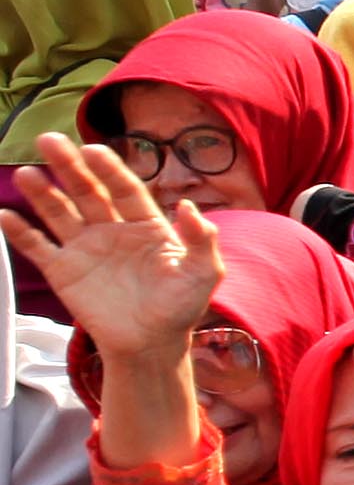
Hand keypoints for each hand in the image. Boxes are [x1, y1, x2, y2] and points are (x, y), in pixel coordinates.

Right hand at [6, 136, 222, 372]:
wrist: (151, 344)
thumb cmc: (181, 307)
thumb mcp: (203, 273)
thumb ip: (201, 240)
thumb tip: (190, 208)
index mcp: (146, 224)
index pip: (124, 189)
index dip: (109, 170)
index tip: (93, 150)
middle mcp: (112, 229)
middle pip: (87, 191)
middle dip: (69, 167)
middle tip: (49, 140)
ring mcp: (85, 248)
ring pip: (60, 213)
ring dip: (42, 193)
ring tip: (26, 173)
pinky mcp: (63, 271)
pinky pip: (39, 247)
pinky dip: (21, 232)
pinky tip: (6, 215)